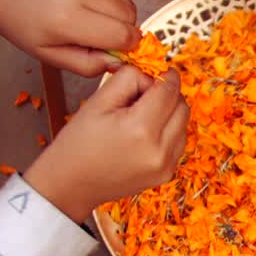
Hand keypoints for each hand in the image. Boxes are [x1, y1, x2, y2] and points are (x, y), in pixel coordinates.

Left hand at [0, 0, 139, 76]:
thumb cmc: (23, 26)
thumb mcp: (50, 57)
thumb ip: (88, 65)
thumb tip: (119, 62)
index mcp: (68, 18)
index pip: (123, 36)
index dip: (127, 50)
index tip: (115, 54)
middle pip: (130, 19)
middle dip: (124, 34)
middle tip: (102, 41)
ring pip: (128, 5)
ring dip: (121, 20)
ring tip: (96, 25)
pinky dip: (114, 6)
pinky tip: (93, 11)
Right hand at [23, 66, 187, 222]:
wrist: (71, 184)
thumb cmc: (78, 142)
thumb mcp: (98, 101)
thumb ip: (129, 79)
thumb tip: (153, 74)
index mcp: (140, 129)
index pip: (168, 91)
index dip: (166, 76)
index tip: (162, 70)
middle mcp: (159, 150)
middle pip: (182, 107)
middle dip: (169, 94)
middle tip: (145, 93)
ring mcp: (165, 166)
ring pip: (184, 124)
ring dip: (170, 113)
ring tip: (142, 115)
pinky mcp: (166, 175)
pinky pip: (178, 142)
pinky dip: (168, 131)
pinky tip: (145, 133)